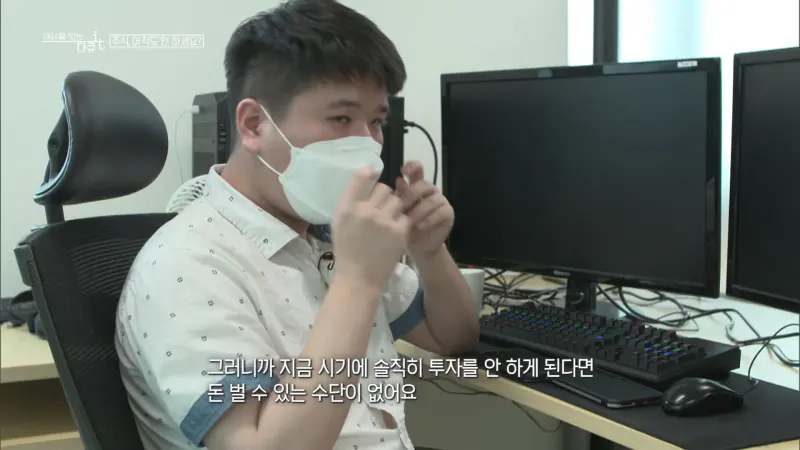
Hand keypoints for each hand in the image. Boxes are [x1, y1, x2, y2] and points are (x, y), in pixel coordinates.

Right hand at [332, 167, 410, 292]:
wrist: (359, 279)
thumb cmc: (347, 252)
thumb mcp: (339, 224)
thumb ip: (350, 202)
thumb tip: (364, 176)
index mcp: (347, 209)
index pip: (360, 178)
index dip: (369, 173)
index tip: (373, 172)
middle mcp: (365, 211)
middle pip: (384, 188)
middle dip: (385, 196)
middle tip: (382, 209)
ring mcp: (383, 221)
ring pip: (397, 200)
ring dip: (395, 208)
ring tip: (389, 220)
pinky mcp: (399, 231)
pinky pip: (405, 216)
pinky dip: (402, 222)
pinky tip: (395, 231)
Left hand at [395, 161, 453, 257]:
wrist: (417, 246)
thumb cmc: (405, 227)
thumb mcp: (398, 212)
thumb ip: (399, 196)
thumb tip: (398, 180)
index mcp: (417, 187)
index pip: (417, 170)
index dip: (412, 167)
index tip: (403, 170)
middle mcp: (430, 191)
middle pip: (425, 184)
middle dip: (412, 195)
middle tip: (401, 207)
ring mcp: (441, 201)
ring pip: (433, 199)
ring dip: (420, 210)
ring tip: (409, 221)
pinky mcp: (448, 213)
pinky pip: (441, 211)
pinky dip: (429, 219)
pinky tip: (420, 226)